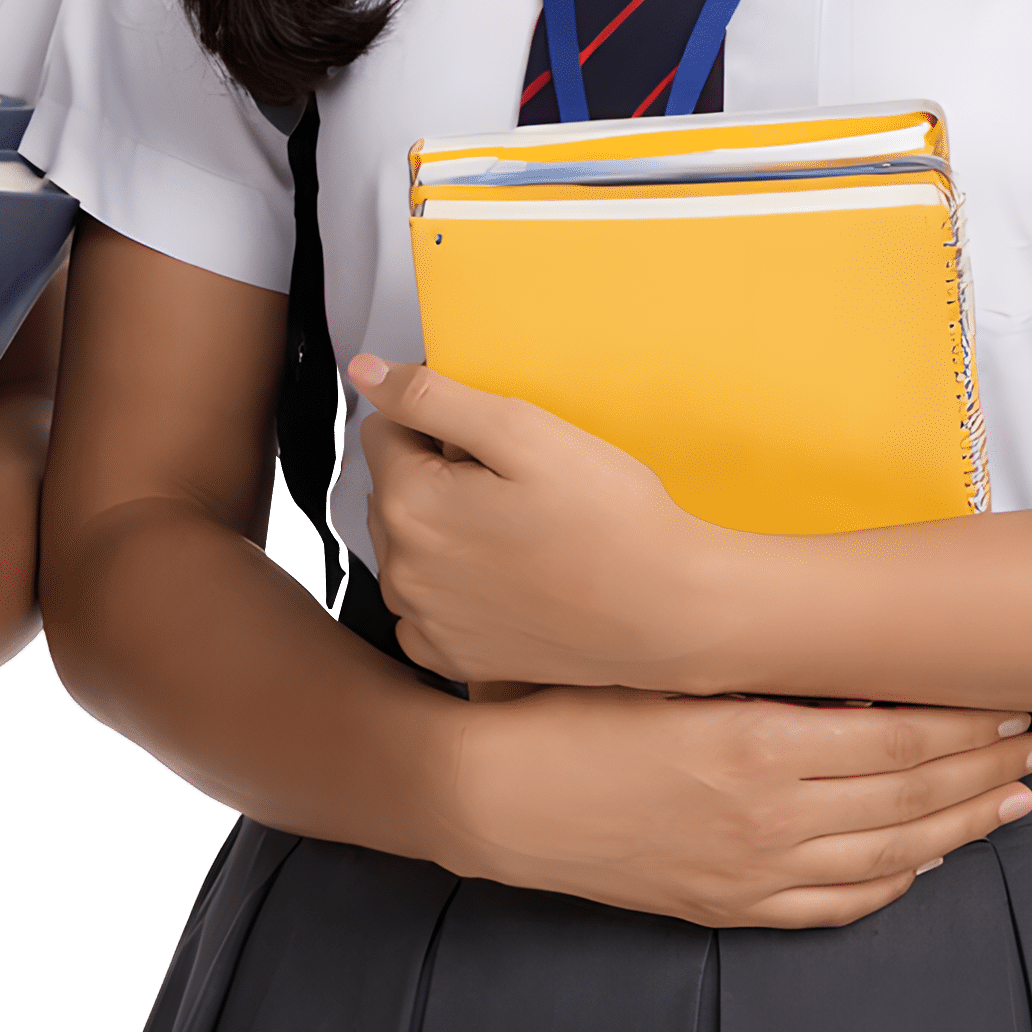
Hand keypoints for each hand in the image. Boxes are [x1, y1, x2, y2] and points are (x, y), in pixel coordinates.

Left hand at [351, 353, 736, 689]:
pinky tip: (505, 579)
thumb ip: (431, 397)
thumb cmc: (608, 519)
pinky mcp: (453, 658)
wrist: (667, 612)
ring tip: (517, 533)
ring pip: (408, 546)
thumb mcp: (522, 430)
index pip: (384, 430)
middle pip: (393, 490)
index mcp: (409, 504)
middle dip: (437, 477)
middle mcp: (402, 570)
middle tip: (514, 488)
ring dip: (442, 531)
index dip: (438, 424)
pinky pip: (425, 608)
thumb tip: (364, 373)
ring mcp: (425, 621)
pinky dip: (452, 589)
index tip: (492, 442)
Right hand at [441, 684, 1031, 928]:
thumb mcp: (671, 670)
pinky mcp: (728, 907)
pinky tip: (922, 864)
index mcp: (759, 744)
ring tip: (1008, 803)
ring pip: (890, 856)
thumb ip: (762, 672)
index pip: (900, 739)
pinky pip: (835, 907)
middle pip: (913, 797)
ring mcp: (753, 871)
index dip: (967, 724)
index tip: (1011, 702)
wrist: (495, 795)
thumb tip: (847, 662)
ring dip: (960, 827)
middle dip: (985, 770)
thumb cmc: (570, 709)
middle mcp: (770, 816)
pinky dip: (890, 885)